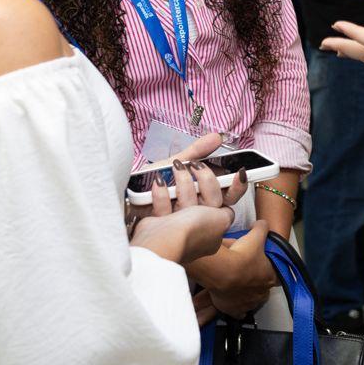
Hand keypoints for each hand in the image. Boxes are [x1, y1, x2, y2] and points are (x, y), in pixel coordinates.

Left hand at [129, 133, 247, 264]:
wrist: (124, 195)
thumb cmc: (151, 182)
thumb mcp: (175, 163)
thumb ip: (197, 151)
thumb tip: (216, 137)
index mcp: (203, 199)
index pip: (229, 197)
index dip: (237, 186)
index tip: (239, 173)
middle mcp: (196, 214)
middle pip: (217, 202)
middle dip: (207, 181)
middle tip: (196, 167)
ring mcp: (181, 223)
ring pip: (196, 206)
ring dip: (183, 183)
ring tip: (172, 172)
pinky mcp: (164, 227)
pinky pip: (169, 211)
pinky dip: (161, 193)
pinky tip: (156, 184)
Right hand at [187, 220, 276, 321]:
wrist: (222, 271)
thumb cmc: (241, 255)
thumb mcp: (255, 236)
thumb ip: (262, 228)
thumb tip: (263, 223)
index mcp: (270, 277)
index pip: (277, 276)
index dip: (272, 271)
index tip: (266, 268)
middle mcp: (261, 292)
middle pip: (263, 290)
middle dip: (258, 284)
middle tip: (248, 275)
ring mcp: (248, 303)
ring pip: (251, 302)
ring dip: (246, 296)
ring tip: (238, 289)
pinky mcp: (233, 310)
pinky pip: (237, 313)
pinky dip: (235, 309)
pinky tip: (231, 303)